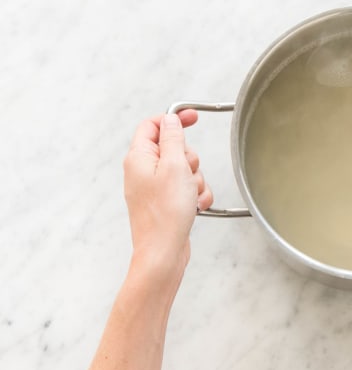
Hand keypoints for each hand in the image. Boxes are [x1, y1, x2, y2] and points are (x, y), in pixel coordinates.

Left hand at [123, 111, 212, 285]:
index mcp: (139, 157)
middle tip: (187, 173)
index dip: (174, 119)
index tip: (193, 117)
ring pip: (185, 170)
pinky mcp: (166, 202)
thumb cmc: (166, 213)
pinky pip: (187, 189)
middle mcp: (143, 171)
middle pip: (174, 148)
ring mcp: (154, 188)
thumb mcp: (174, 166)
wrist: (163, 252)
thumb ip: (173, 138)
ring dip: (195, 181)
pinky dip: (195, 196)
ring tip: (189, 196)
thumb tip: (171, 120)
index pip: (154, 125)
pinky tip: (194, 206)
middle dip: (190, 160)